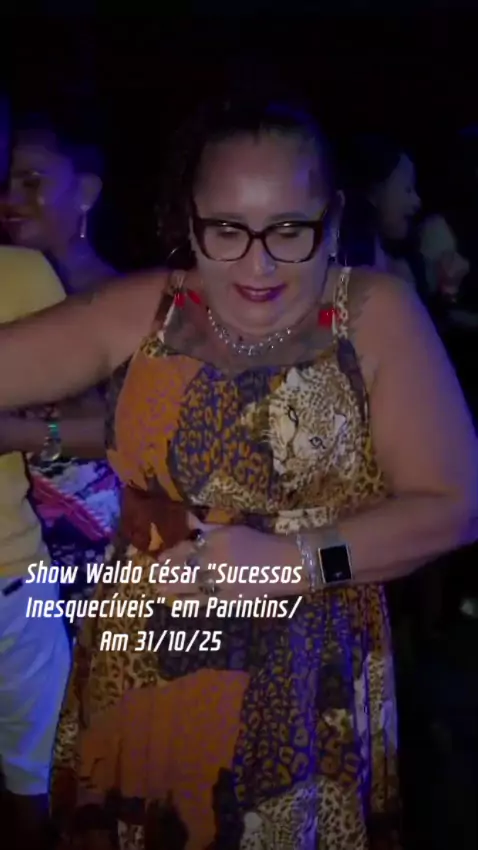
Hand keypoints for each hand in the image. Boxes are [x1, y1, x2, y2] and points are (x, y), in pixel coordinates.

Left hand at [155, 523, 301, 602]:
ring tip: (159, 589)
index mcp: (216, 542)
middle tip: (154, 577)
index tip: (159, 559)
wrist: (283, 563)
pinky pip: (203, 602)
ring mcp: (221, 582)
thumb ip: (208, 528)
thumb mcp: (232, 530)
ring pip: (189, 586)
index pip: (186, 549)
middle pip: (183, 568)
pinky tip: (177, 603)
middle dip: (166, 573)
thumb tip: (188, 519)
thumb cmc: (258, 542)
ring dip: (172, 588)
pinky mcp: (228, 599)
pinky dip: (188, 602)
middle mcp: (215, 562)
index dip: (170, 555)